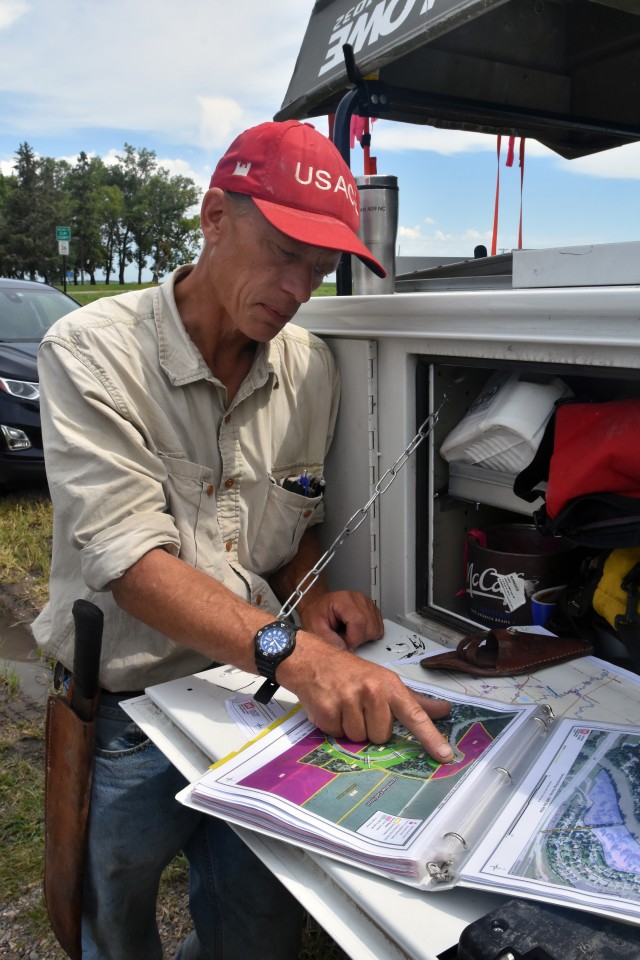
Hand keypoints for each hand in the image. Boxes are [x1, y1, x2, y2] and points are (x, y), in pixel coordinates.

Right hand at [279, 637, 454, 762]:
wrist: (313, 661)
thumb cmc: (352, 673)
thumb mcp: (385, 681)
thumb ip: (415, 701)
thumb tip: (443, 710)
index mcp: (389, 686)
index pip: (415, 715)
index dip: (430, 737)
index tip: (445, 756)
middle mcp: (371, 692)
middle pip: (382, 736)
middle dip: (371, 727)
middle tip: (361, 708)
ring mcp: (348, 701)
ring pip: (359, 739)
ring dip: (351, 728)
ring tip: (345, 707)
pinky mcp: (327, 712)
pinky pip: (338, 736)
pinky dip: (334, 727)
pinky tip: (332, 708)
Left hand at [297, 590, 383, 650]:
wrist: (318, 607)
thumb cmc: (316, 614)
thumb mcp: (315, 627)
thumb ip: (329, 639)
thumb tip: (345, 649)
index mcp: (343, 599)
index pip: (358, 621)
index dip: (353, 638)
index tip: (344, 644)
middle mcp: (358, 598)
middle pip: (369, 626)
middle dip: (358, 640)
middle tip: (345, 639)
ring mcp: (367, 602)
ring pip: (376, 628)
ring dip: (364, 637)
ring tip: (350, 634)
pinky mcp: (372, 609)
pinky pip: (379, 627)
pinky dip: (370, 634)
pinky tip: (357, 631)